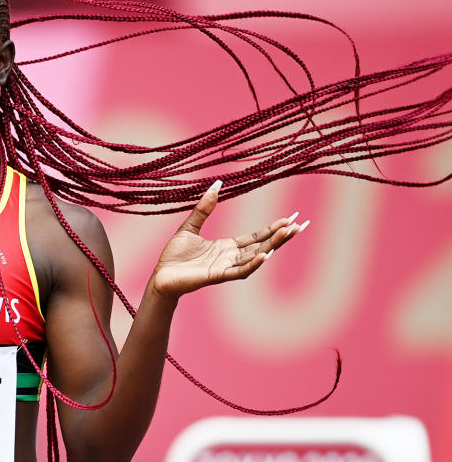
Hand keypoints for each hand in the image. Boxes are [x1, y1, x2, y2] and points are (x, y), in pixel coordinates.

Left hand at [150, 181, 306, 299]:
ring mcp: (226, 268)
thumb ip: (204, 208)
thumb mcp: (190, 226)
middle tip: (301, 224)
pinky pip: (239, 271)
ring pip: (255, 256)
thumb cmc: (174, 255)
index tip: (290, 218)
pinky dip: (253, 264)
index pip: (256, 237)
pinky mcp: (217, 276)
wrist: (161, 275)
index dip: (273, 228)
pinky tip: (265, 254)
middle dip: (281, 236)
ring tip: (288, 233)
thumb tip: (216, 184)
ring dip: (272, 245)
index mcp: (227, 247)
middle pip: (262, 245)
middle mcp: (231, 258)